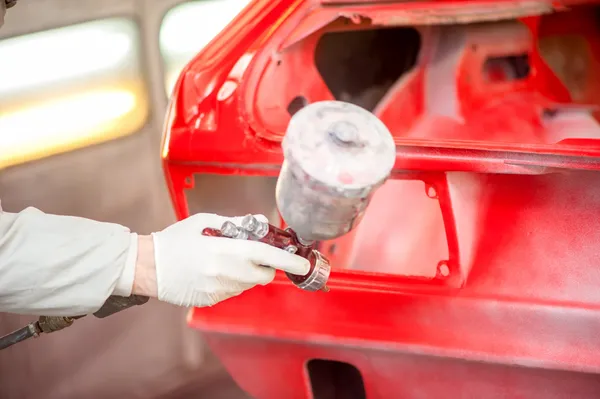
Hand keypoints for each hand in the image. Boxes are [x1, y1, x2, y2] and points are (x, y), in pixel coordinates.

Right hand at [132, 213, 309, 306]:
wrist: (148, 267)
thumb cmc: (175, 240)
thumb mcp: (204, 221)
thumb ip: (235, 223)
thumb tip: (259, 222)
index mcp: (226, 250)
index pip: (267, 255)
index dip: (288, 259)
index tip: (303, 262)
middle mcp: (226, 273)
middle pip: (263, 275)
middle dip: (266, 266)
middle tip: (254, 254)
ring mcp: (219, 290)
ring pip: (248, 285)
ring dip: (247, 274)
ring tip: (226, 261)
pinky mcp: (212, 301)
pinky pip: (233, 292)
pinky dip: (232, 282)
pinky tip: (214, 272)